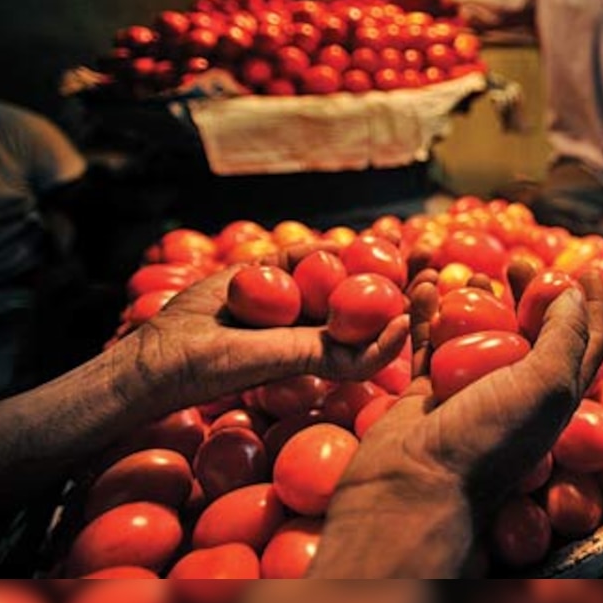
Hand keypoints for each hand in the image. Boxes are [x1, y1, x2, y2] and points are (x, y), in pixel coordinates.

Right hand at [130, 245, 408, 411]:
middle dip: (402, 271)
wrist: (167, 351)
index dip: (413, 303)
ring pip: (339, 272)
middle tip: (431, 249)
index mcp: (330, 351)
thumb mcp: (293, 359)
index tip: (435, 281)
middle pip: (369, 294)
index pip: (382, 325)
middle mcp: (316, 327)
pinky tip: (342, 239)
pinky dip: (319, 247)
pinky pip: (299, 257)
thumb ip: (341, 352)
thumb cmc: (229, 365)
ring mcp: (293, 301)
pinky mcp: (267, 277)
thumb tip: (402, 328)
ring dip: (368, 253)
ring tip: (399, 236)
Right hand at [310, 263, 602, 577]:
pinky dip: (428, 312)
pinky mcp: (427, 391)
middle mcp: (517, 393)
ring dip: (476, 298)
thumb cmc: (489, 438)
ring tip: (470, 272)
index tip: (587, 268)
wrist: (416, 486)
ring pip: (478, 332)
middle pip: (531, 330)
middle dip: (528, 292)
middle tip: (517, 264)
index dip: (594, 305)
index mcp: (556, 395)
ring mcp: (470, 391)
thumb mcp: (545, 383)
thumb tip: (575, 292)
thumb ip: (565, 335)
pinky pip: (430, 342)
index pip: (588, 343)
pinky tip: (424, 285)